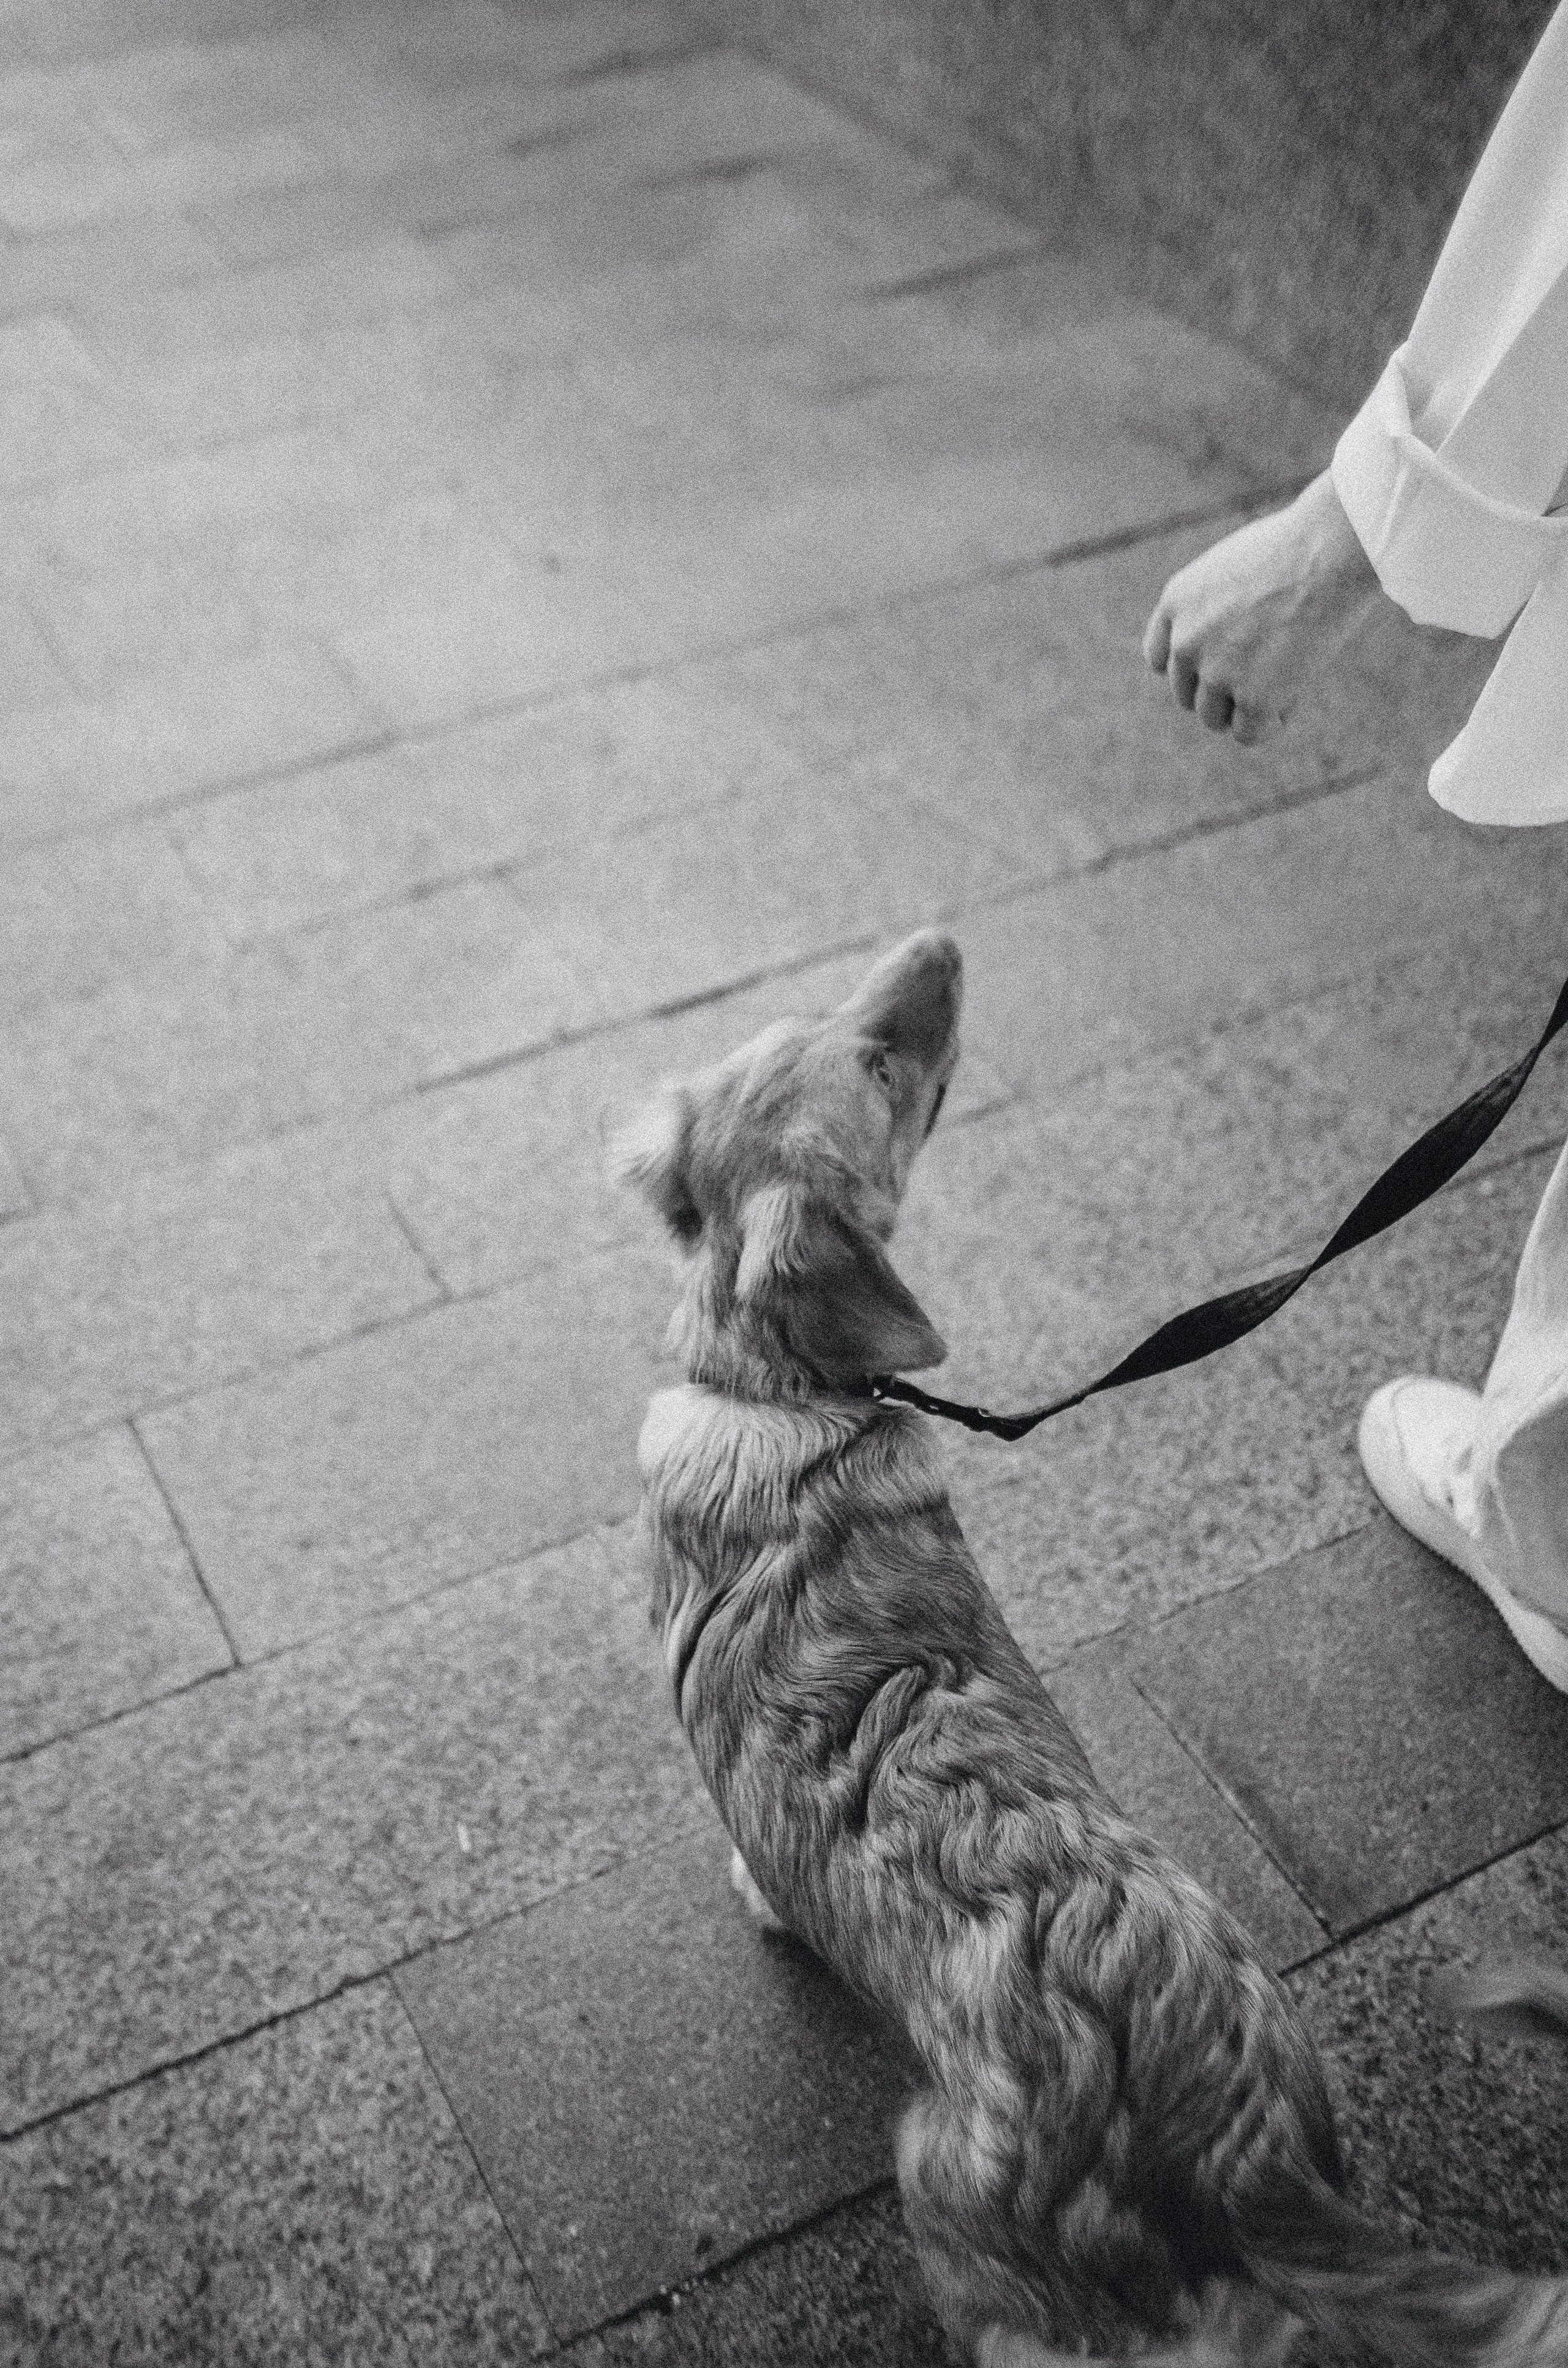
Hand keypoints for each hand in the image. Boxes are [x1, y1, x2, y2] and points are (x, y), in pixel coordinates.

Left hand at [1143, 469, 1381, 742]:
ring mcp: (1217, 672)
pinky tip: (1293, 696)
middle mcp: (1187, 641)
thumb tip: (1231, 641)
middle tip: (1265, 671)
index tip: (1220, 663)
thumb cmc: (1299, 546)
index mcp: (1177, 602)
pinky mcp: (1253, 698)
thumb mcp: (1236, 564)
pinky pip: (1248, 733)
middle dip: (1221, 690)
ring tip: (1284, 678)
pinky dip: (1270, 722)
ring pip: (1214, 718)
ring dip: (1244, 708)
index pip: (1160, 659)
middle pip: (1188, 695)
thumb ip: (1217, 606)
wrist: (1331, 551)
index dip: (1191, 668)